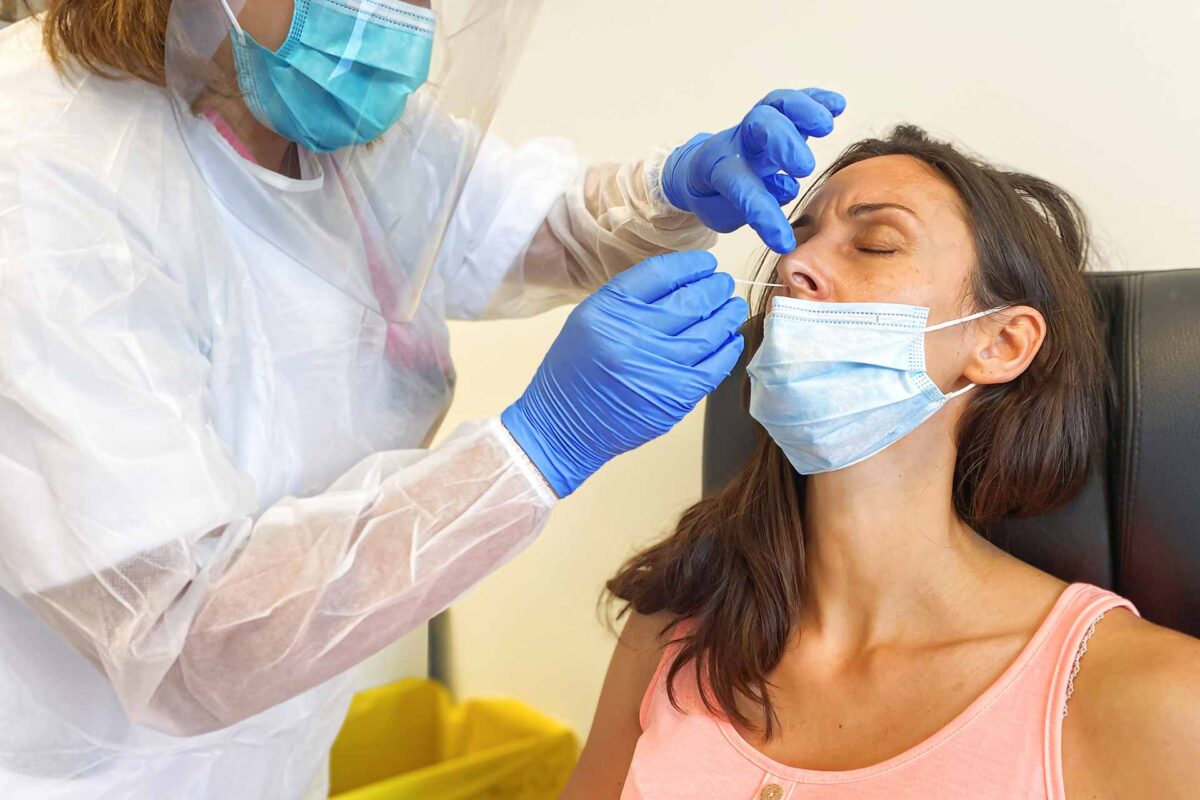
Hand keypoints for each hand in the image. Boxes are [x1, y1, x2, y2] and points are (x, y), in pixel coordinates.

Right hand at [502, 251, 747, 496]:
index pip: (661, 274)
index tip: (705, 264)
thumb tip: (682, 282)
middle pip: (690, 300)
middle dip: (715, 288)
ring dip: (727, 316)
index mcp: (608, 310)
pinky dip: (727, 350)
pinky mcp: (674, 397)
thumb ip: (630, 300)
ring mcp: (656, 368)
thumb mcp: (589, 320)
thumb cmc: (575, 371)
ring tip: (733, 307)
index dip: (690, 265)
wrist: (563, 426)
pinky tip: (731, 340)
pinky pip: (714, 367)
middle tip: (723, 284)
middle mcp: (632, 336)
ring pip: (708, 332)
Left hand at [662, 88, 845, 253]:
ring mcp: (758, 127)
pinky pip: (793, 102)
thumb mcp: (720, 213)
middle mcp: (738, 142)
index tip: (783, 240)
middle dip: (783, 142)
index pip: (740, 187)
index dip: (763, 214)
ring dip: (803, 111)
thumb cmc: (716, 195)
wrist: (701, 169)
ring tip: (826, 126)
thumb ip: (747, 212)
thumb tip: (787, 215)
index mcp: (717, 168)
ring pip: (777, 105)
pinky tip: (837, 105)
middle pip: (758, 127)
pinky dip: (816, 100)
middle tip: (804, 168)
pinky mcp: (776, 118)